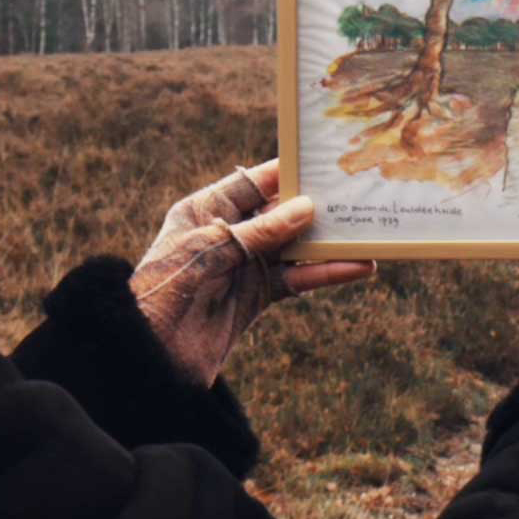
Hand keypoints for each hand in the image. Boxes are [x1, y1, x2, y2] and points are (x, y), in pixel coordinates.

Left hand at [131, 160, 374, 386]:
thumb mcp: (209, 252)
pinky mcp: (259, 296)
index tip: (322, 162)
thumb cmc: (164, 291)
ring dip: (330, 243)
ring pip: (296, 247)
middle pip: (281, 212)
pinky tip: (357, 267)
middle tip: (356, 195)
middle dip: (317, 206)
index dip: (285, 172)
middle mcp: (229, 234)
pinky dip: (327, 273)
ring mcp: (245, 266)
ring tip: (368, 233)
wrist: (149, 357)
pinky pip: (299, 278)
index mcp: (205, 211)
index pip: (251, 183)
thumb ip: (258, 232)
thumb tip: (306, 208)